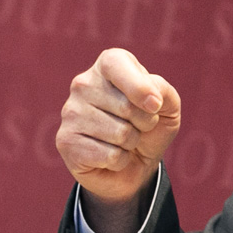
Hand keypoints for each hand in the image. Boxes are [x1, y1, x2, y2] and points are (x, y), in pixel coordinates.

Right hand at [56, 48, 181, 232]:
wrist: (133, 166)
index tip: (156, 106)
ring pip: (120, 133)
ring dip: (131, 144)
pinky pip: (109, 156)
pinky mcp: (66, 141)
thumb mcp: (167, 106)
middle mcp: (83, 84)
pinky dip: (119, 161)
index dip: (140, 88)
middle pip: (126, 106)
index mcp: (107, 65)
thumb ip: (164, 92)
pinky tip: (109, 156)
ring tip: (122, 142)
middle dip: (144, 123)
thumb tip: (151, 101)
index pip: (117, 65)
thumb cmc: (149, 129)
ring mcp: (71, 113)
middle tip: (136, 126)